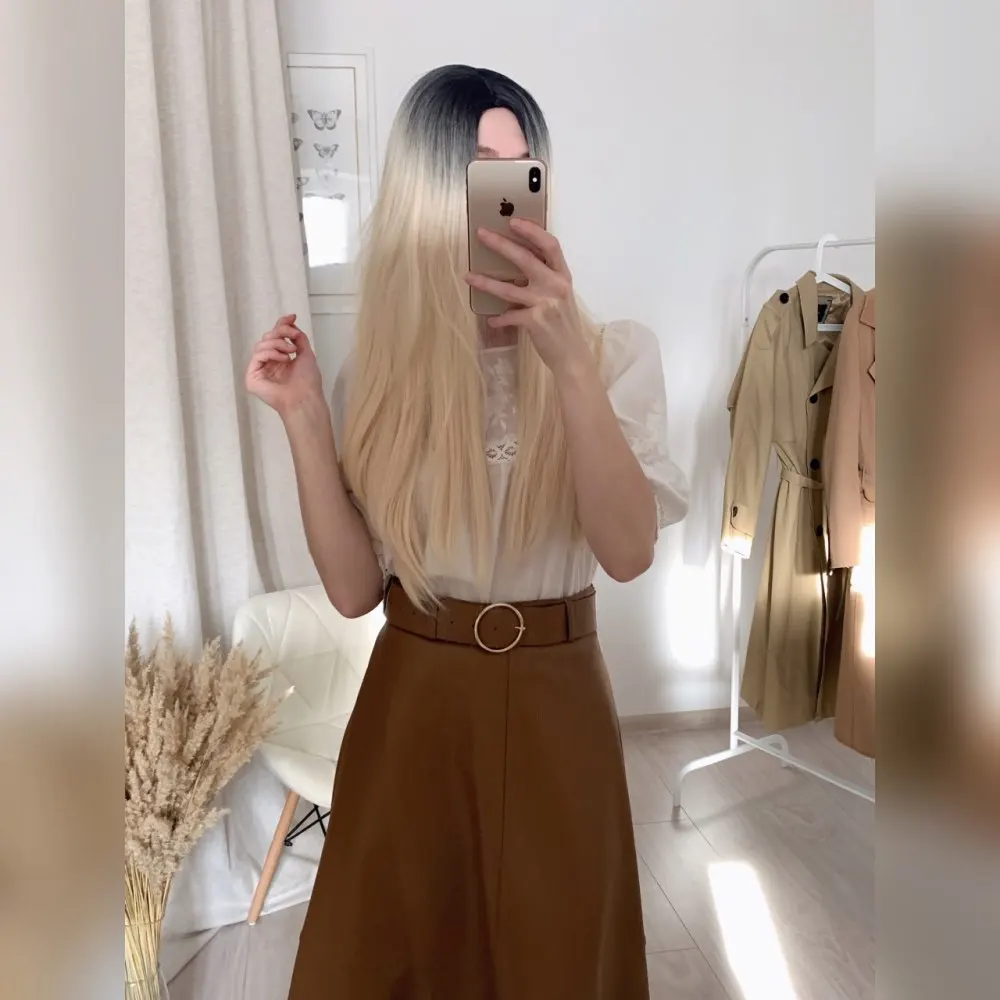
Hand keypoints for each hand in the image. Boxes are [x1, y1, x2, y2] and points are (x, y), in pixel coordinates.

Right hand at [245, 314, 323, 416]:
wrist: (305, 398)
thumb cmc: (308, 381)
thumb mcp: (306, 353)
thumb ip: (298, 337)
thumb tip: (291, 321)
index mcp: (280, 359)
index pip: (275, 337)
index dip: (281, 325)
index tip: (292, 317)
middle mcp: (268, 364)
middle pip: (267, 338)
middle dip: (280, 333)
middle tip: (293, 338)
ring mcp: (259, 370)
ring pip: (261, 345)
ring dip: (277, 344)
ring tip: (290, 352)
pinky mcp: (252, 377)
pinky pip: (257, 355)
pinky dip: (271, 353)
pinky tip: (284, 359)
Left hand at [464, 220, 595, 378]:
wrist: (572, 355)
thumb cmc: (563, 324)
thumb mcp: (561, 296)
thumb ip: (546, 279)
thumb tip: (518, 264)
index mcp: (563, 276)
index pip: (550, 245)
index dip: (532, 231)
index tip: (513, 221)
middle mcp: (556, 286)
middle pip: (525, 259)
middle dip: (501, 244)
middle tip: (481, 234)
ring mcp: (545, 303)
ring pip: (509, 288)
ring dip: (485, 282)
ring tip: (468, 276)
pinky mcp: (534, 321)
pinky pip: (509, 315)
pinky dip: (499, 318)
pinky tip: (492, 320)